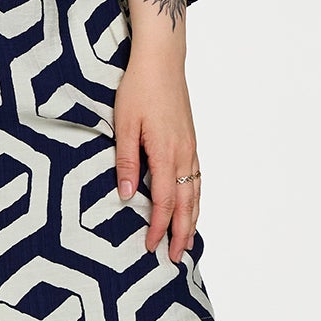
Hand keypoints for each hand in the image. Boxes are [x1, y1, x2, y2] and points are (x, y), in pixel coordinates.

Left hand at [113, 0, 200, 262]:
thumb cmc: (138, 88)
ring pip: (196, 193)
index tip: (149, 248)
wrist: (162, 60)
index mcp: (166, 152)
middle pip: (186, 204)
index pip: (164, 201)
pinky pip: (197, 179)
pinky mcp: (191, 141)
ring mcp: (191, 148)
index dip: (157, 227)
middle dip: (180, 233)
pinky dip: (197, 200)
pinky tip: (192, 208)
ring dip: (192, 221)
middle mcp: (184, 154)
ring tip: (187, 243)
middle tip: (174, 259)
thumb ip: (127, 161)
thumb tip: (128, 196)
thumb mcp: (123, 124)